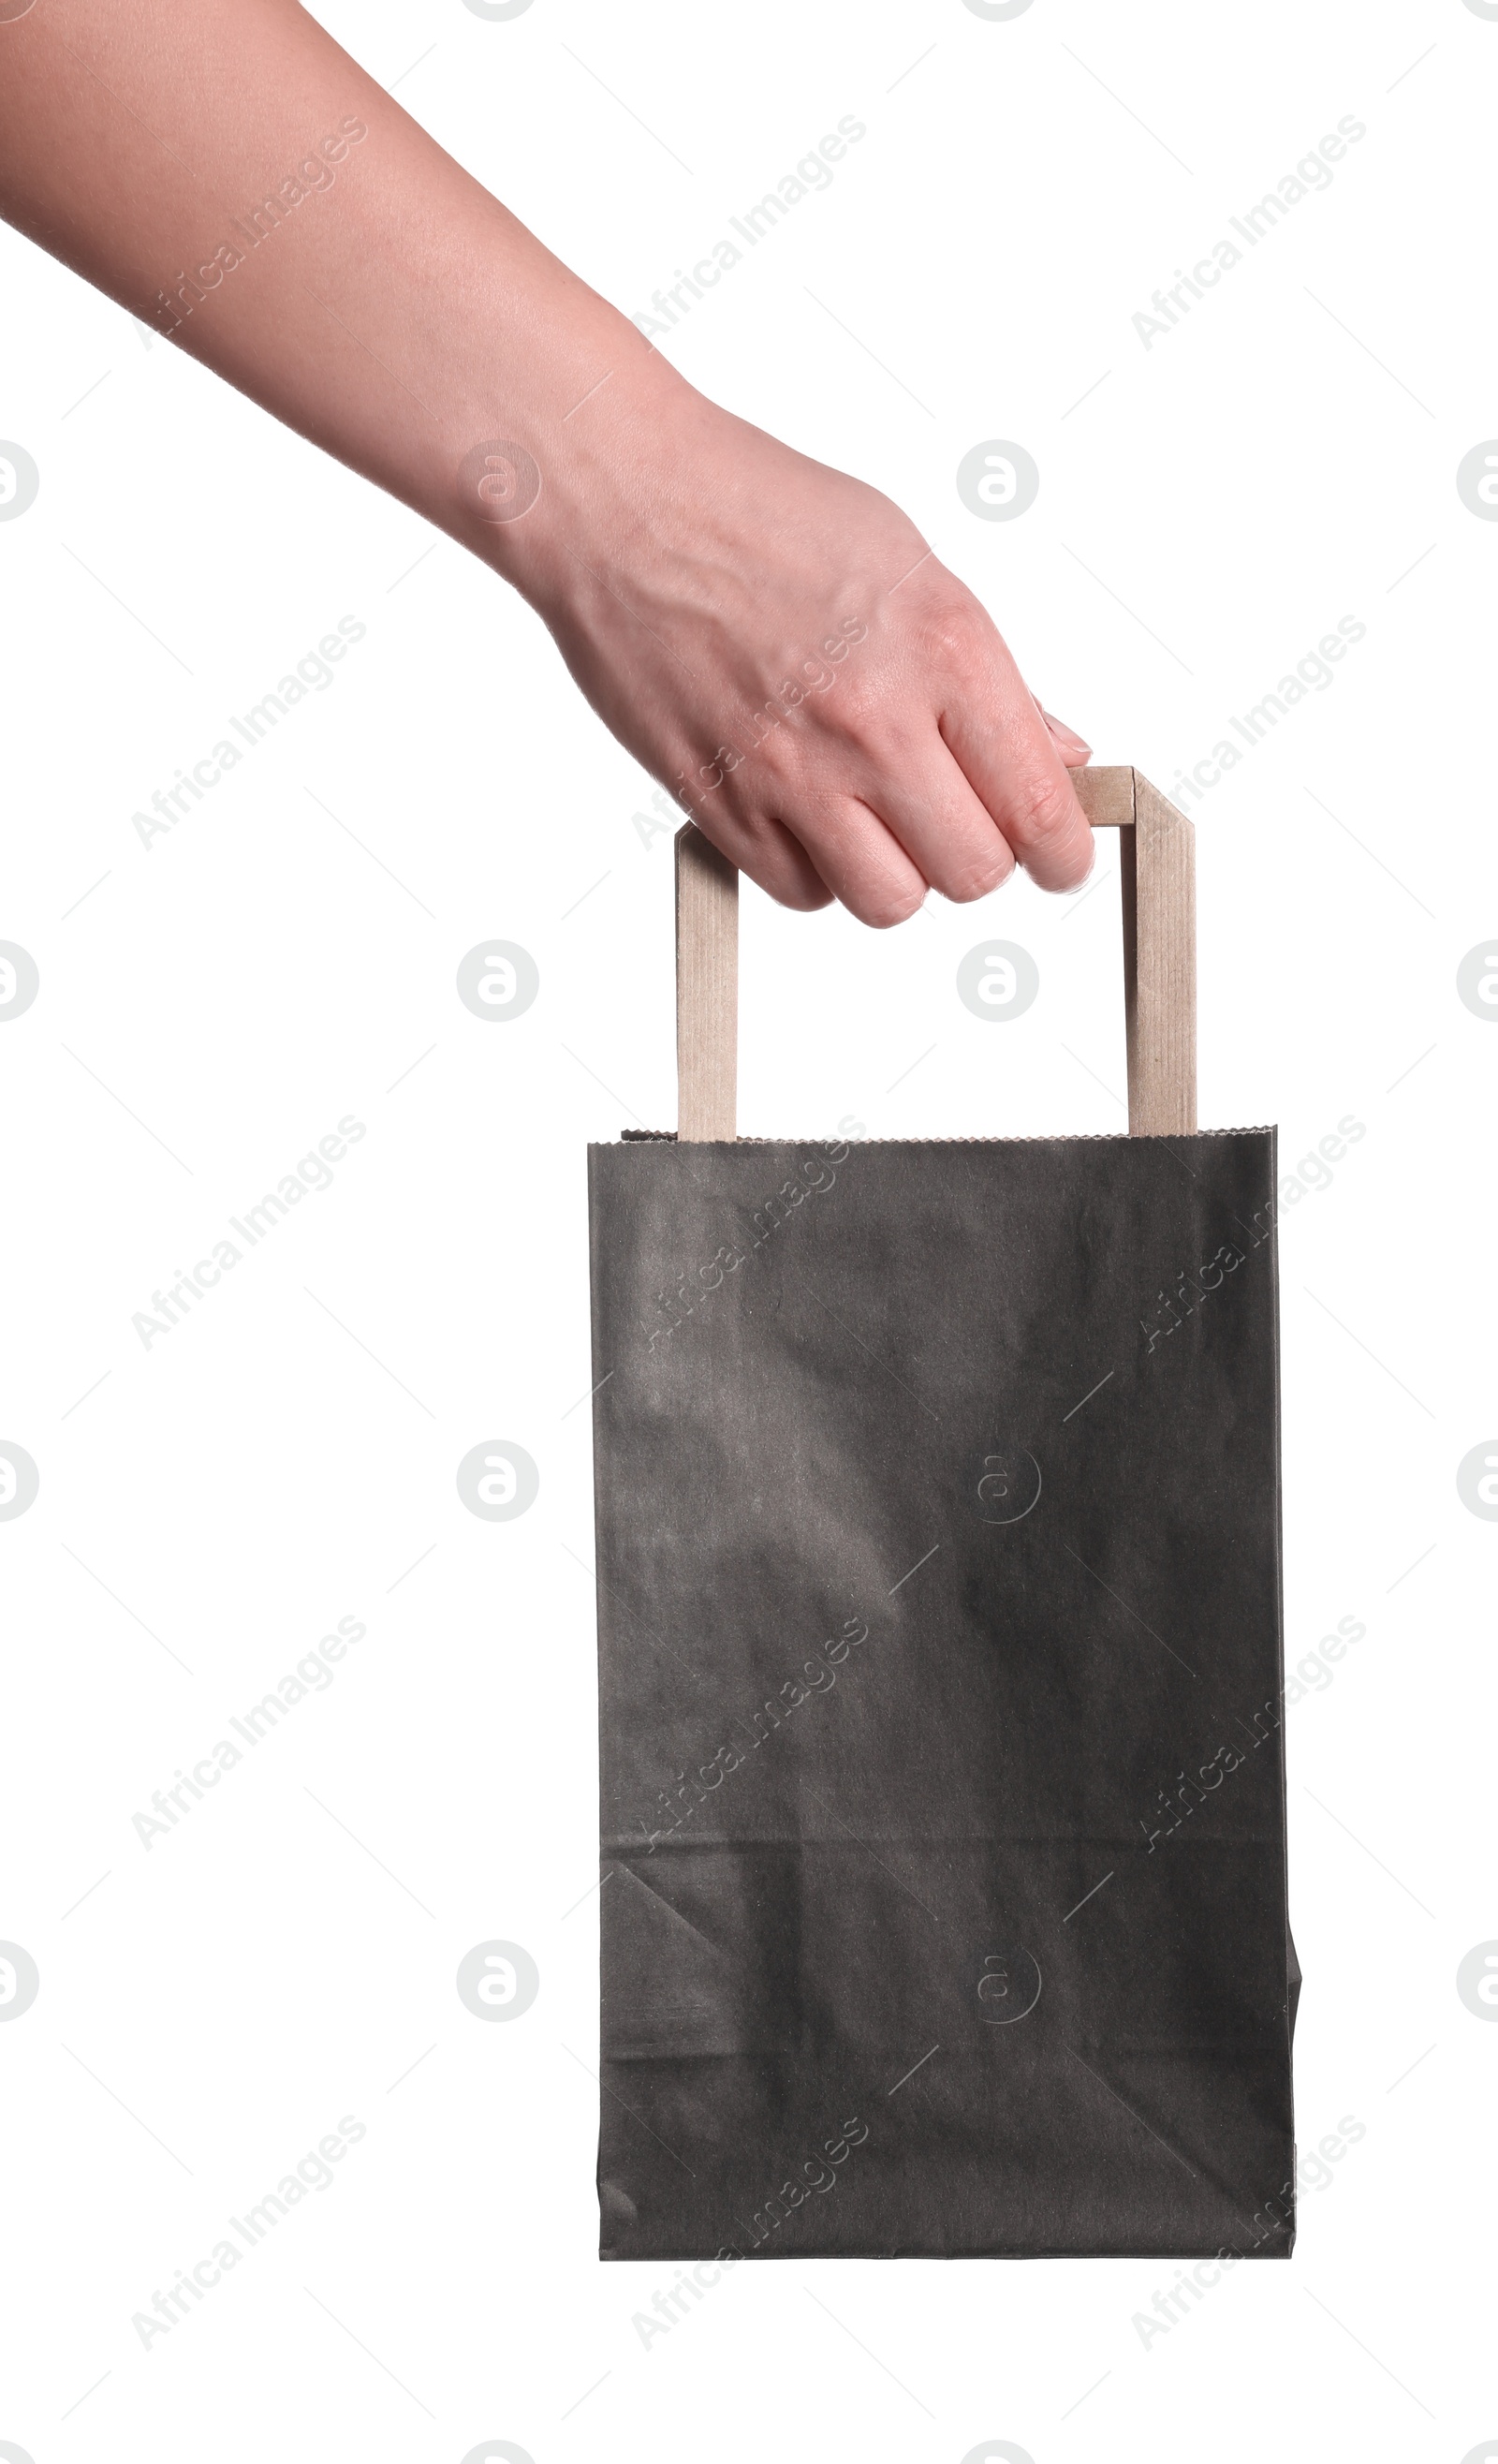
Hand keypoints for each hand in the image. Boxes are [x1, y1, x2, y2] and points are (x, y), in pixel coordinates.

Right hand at [505, 376, 1094, 926]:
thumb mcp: (911, 565)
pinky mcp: (722, 803)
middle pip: (973, 873)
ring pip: (890, 903)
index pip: (1037, 805)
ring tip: (875, 818)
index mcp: (943, 648)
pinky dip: (816, 871)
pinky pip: (802, 894)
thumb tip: (1059, 752)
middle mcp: (874, 720)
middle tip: (955, 819)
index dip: (1061, 853)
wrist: (626, 502)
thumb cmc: (765, 513)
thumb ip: (991, 676)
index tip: (1059, 861)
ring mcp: (793, 770)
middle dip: (977, 857)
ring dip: (897, 874)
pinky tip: (807, 812)